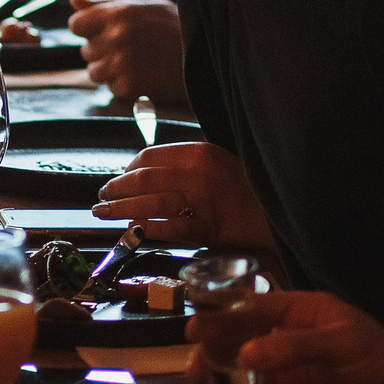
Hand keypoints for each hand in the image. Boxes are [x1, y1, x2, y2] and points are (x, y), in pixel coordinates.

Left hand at [66, 0, 186, 104]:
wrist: (207, 57)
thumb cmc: (175, 28)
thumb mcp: (143, 7)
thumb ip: (105, 4)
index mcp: (118, 12)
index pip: (76, 24)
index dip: (88, 30)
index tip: (105, 33)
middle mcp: (116, 36)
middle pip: (85, 50)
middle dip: (102, 52)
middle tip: (132, 49)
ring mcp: (122, 62)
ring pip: (94, 72)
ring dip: (110, 71)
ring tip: (137, 62)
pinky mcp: (129, 85)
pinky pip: (112, 88)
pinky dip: (125, 86)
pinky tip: (145, 75)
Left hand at [94, 142, 273, 249]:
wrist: (282, 215)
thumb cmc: (251, 190)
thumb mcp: (220, 164)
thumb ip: (188, 166)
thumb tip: (147, 175)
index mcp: (200, 152)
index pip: (149, 157)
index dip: (126, 170)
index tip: (118, 179)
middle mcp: (198, 173)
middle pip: (143, 178)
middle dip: (115, 189)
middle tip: (101, 198)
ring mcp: (203, 200)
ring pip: (150, 202)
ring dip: (120, 209)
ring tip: (104, 214)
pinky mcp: (208, 227)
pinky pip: (169, 227)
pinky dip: (147, 228)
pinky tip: (133, 231)